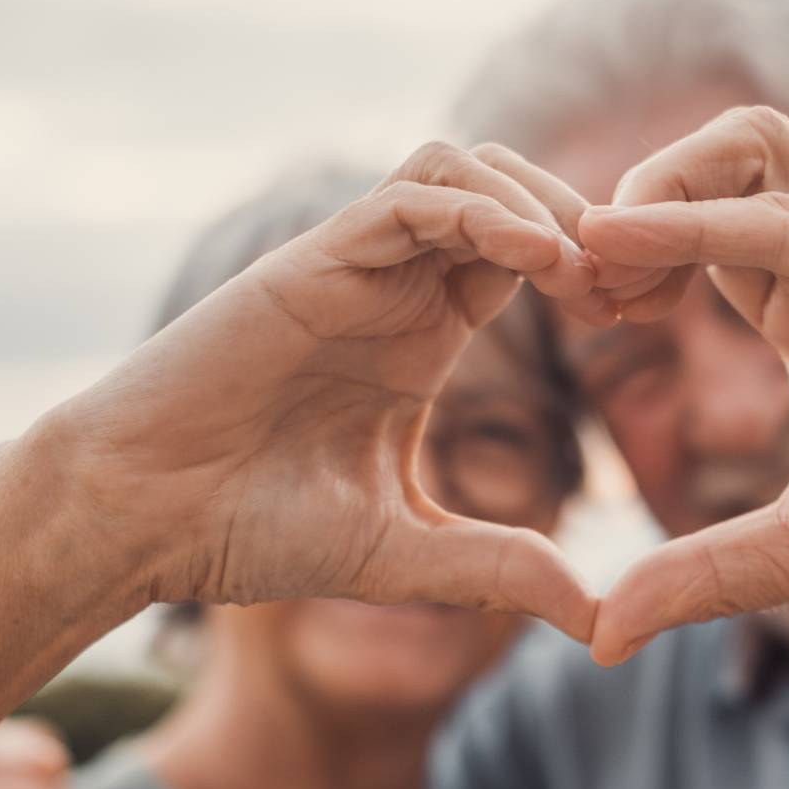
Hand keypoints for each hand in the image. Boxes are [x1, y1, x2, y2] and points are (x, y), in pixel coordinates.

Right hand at [44, 142, 599, 640]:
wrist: (140, 522)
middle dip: (585, 221)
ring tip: (587, 271)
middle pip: (510, 193)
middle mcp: (393, 289)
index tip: (648, 314)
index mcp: (421, 338)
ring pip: (463, 171)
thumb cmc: (251, 532)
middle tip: (635, 286)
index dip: (595, 270)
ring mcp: (352, 269)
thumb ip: (497, 569)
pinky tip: (535, 260)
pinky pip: (410, 198)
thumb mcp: (403, 556)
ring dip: (538, 201)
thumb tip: (597, 617)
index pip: (528, 259)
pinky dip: (480, 210)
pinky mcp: (311, 262)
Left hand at [579, 107, 788, 662]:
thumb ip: (699, 575)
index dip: (625, 260)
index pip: (693, 240)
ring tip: (598, 248)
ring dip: (659, 182)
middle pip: (714, 169)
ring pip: (754, 148)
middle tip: (574, 279)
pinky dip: (701, 216)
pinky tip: (627, 240)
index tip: (579, 312)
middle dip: (627, 206)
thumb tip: (601, 636)